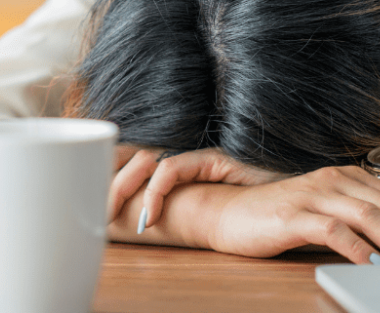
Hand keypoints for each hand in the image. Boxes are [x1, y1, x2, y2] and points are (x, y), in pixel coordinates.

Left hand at [108, 146, 285, 225]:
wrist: (292, 206)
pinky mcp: (213, 159)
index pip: (127, 158)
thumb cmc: (248, 214)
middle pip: (126, 151)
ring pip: (144, 158)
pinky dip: (155, 191)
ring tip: (112, 216)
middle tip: (92, 213)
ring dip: (122, 187)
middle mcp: (183, 157)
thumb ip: (169, 215)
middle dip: (102, 177)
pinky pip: (172, 167)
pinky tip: (152, 216)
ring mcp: (197, 156)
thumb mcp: (197, 216)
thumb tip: (131, 228)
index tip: (87, 207)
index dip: (104, 176)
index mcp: (175, 168)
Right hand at [211, 165, 379, 263]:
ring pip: (365, 214)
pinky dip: (357, 249)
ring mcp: (311, 196)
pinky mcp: (293, 216)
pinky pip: (334, 230)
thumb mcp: (322, 209)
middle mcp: (330, 180)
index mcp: (342, 175)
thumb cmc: (277, 215)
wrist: (227, 213)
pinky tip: (371, 264)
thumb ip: (356, 215)